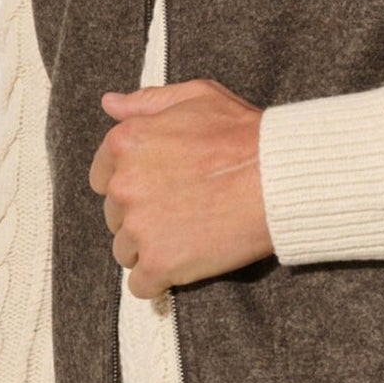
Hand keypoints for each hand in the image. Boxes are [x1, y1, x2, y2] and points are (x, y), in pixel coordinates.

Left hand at [90, 78, 275, 299]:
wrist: (280, 177)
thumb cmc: (245, 136)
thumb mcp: (197, 97)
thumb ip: (149, 101)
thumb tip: (110, 104)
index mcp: (127, 143)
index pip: (103, 178)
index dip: (132, 186)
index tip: (160, 190)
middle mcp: (124, 185)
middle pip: (116, 217)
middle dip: (142, 218)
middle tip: (183, 213)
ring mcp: (139, 226)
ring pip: (126, 251)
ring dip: (150, 250)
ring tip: (188, 239)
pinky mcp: (159, 262)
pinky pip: (142, 285)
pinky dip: (158, 282)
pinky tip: (183, 267)